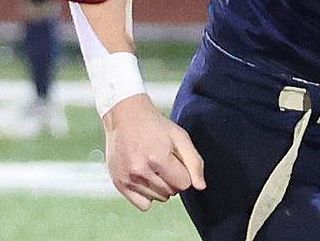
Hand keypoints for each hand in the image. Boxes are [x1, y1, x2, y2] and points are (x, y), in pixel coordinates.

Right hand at [103, 94, 205, 210]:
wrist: (125, 115)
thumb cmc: (155, 126)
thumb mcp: (180, 137)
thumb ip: (194, 162)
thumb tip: (200, 187)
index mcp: (158, 157)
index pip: (184, 184)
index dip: (183, 172)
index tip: (175, 159)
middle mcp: (141, 170)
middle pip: (172, 193)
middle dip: (172, 179)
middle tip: (163, 160)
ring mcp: (128, 177)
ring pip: (159, 198)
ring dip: (161, 187)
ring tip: (152, 166)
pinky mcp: (119, 183)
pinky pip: (144, 205)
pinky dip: (147, 195)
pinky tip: (145, 178)